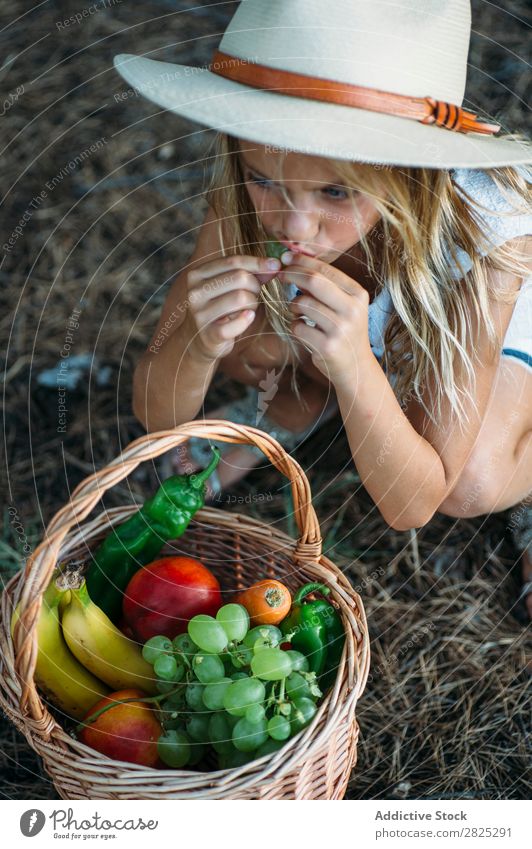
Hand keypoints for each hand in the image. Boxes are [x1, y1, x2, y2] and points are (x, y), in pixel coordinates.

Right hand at [184, 254, 280, 361]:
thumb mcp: (228, 287)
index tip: (275, 266)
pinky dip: (247, 320)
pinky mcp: (209, 334)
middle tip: (255, 295)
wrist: (200, 340)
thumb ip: (249, 274)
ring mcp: (200, 313)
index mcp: (197, 274)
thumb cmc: (219, 309)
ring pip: (241, 298)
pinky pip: (237, 323)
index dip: (257, 262)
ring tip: (248, 308)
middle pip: (239, 278)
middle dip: (255, 286)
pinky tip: (247, 318)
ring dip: (252, 303)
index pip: (233, 261)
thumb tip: (273, 266)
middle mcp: (195, 292)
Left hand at [278, 253, 372, 386]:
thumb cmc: (344, 330)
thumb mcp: (343, 305)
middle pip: (314, 282)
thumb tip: (295, 263)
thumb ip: (324, 286)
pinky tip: (303, 330)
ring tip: (298, 312)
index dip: (302, 262)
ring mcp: (340, 329)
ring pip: (303, 304)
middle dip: (292, 275)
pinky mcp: (327, 346)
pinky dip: (294, 326)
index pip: (325, 270)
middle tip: (279, 275)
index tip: (285, 259)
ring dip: (293, 306)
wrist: (355, 367)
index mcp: (358, 294)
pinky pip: (297, 327)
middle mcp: (352, 310)